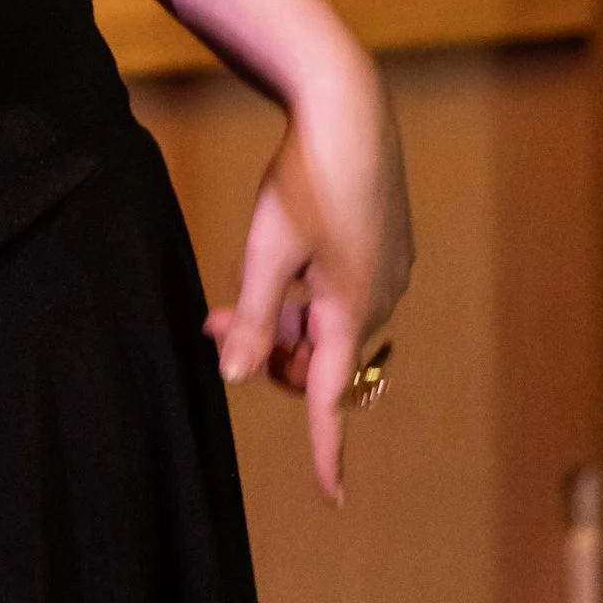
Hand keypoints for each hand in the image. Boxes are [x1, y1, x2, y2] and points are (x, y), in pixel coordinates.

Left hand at [205, 55, 412, 504]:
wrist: (347, 106)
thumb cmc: (303, 179)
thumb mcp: (265, 250)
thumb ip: (252, 319)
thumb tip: (240, 380)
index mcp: (350, 309)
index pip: (330, 397)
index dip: (326, 449)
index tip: (331, 496)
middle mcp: (378, 298)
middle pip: (321, 358)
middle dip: (272, 355)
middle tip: (214, 329)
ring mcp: (387, 270)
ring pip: (327, 323)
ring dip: (283, 322)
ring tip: (229, 302)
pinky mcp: (385, 244)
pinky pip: (341, 293)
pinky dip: (306, 295)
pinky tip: (279, 259)